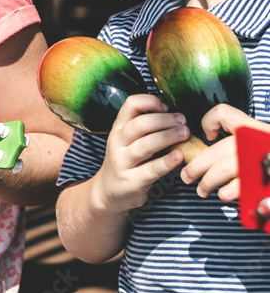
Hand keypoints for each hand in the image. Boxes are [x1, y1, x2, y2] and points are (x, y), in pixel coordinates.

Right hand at [91, 94, 187, 212]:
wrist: (108, 191)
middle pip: (139, 124)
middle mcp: (117, 142)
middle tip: (183, 121)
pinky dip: (167, 162)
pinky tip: (180, 156)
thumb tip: (176, 115)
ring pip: (145, 145)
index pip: (130, 105)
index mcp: (119, 128)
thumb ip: (146, 128)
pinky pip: (151, 169)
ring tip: (185, 134)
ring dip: (167, 137)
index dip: (150, 101)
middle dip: (164, 120)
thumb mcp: (128, 140)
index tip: (166, 107)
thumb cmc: (126, 161)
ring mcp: (123, 162)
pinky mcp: (132, 181)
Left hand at [181, 104, 269, 200]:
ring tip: (205, 191)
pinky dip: (249, 197)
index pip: (225, 114)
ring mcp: (269, 161)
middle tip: (188, 177)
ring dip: (214, 182)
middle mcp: (262, 141)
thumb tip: (212, 137)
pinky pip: (259, 191)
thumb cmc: (268, 154)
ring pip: (231, 169)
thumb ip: (240, 136)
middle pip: (221, 149)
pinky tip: (239, 201)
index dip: (209, 121)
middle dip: (199, 165)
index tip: (206, 137)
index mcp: (256, 129)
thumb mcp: (257, 139)